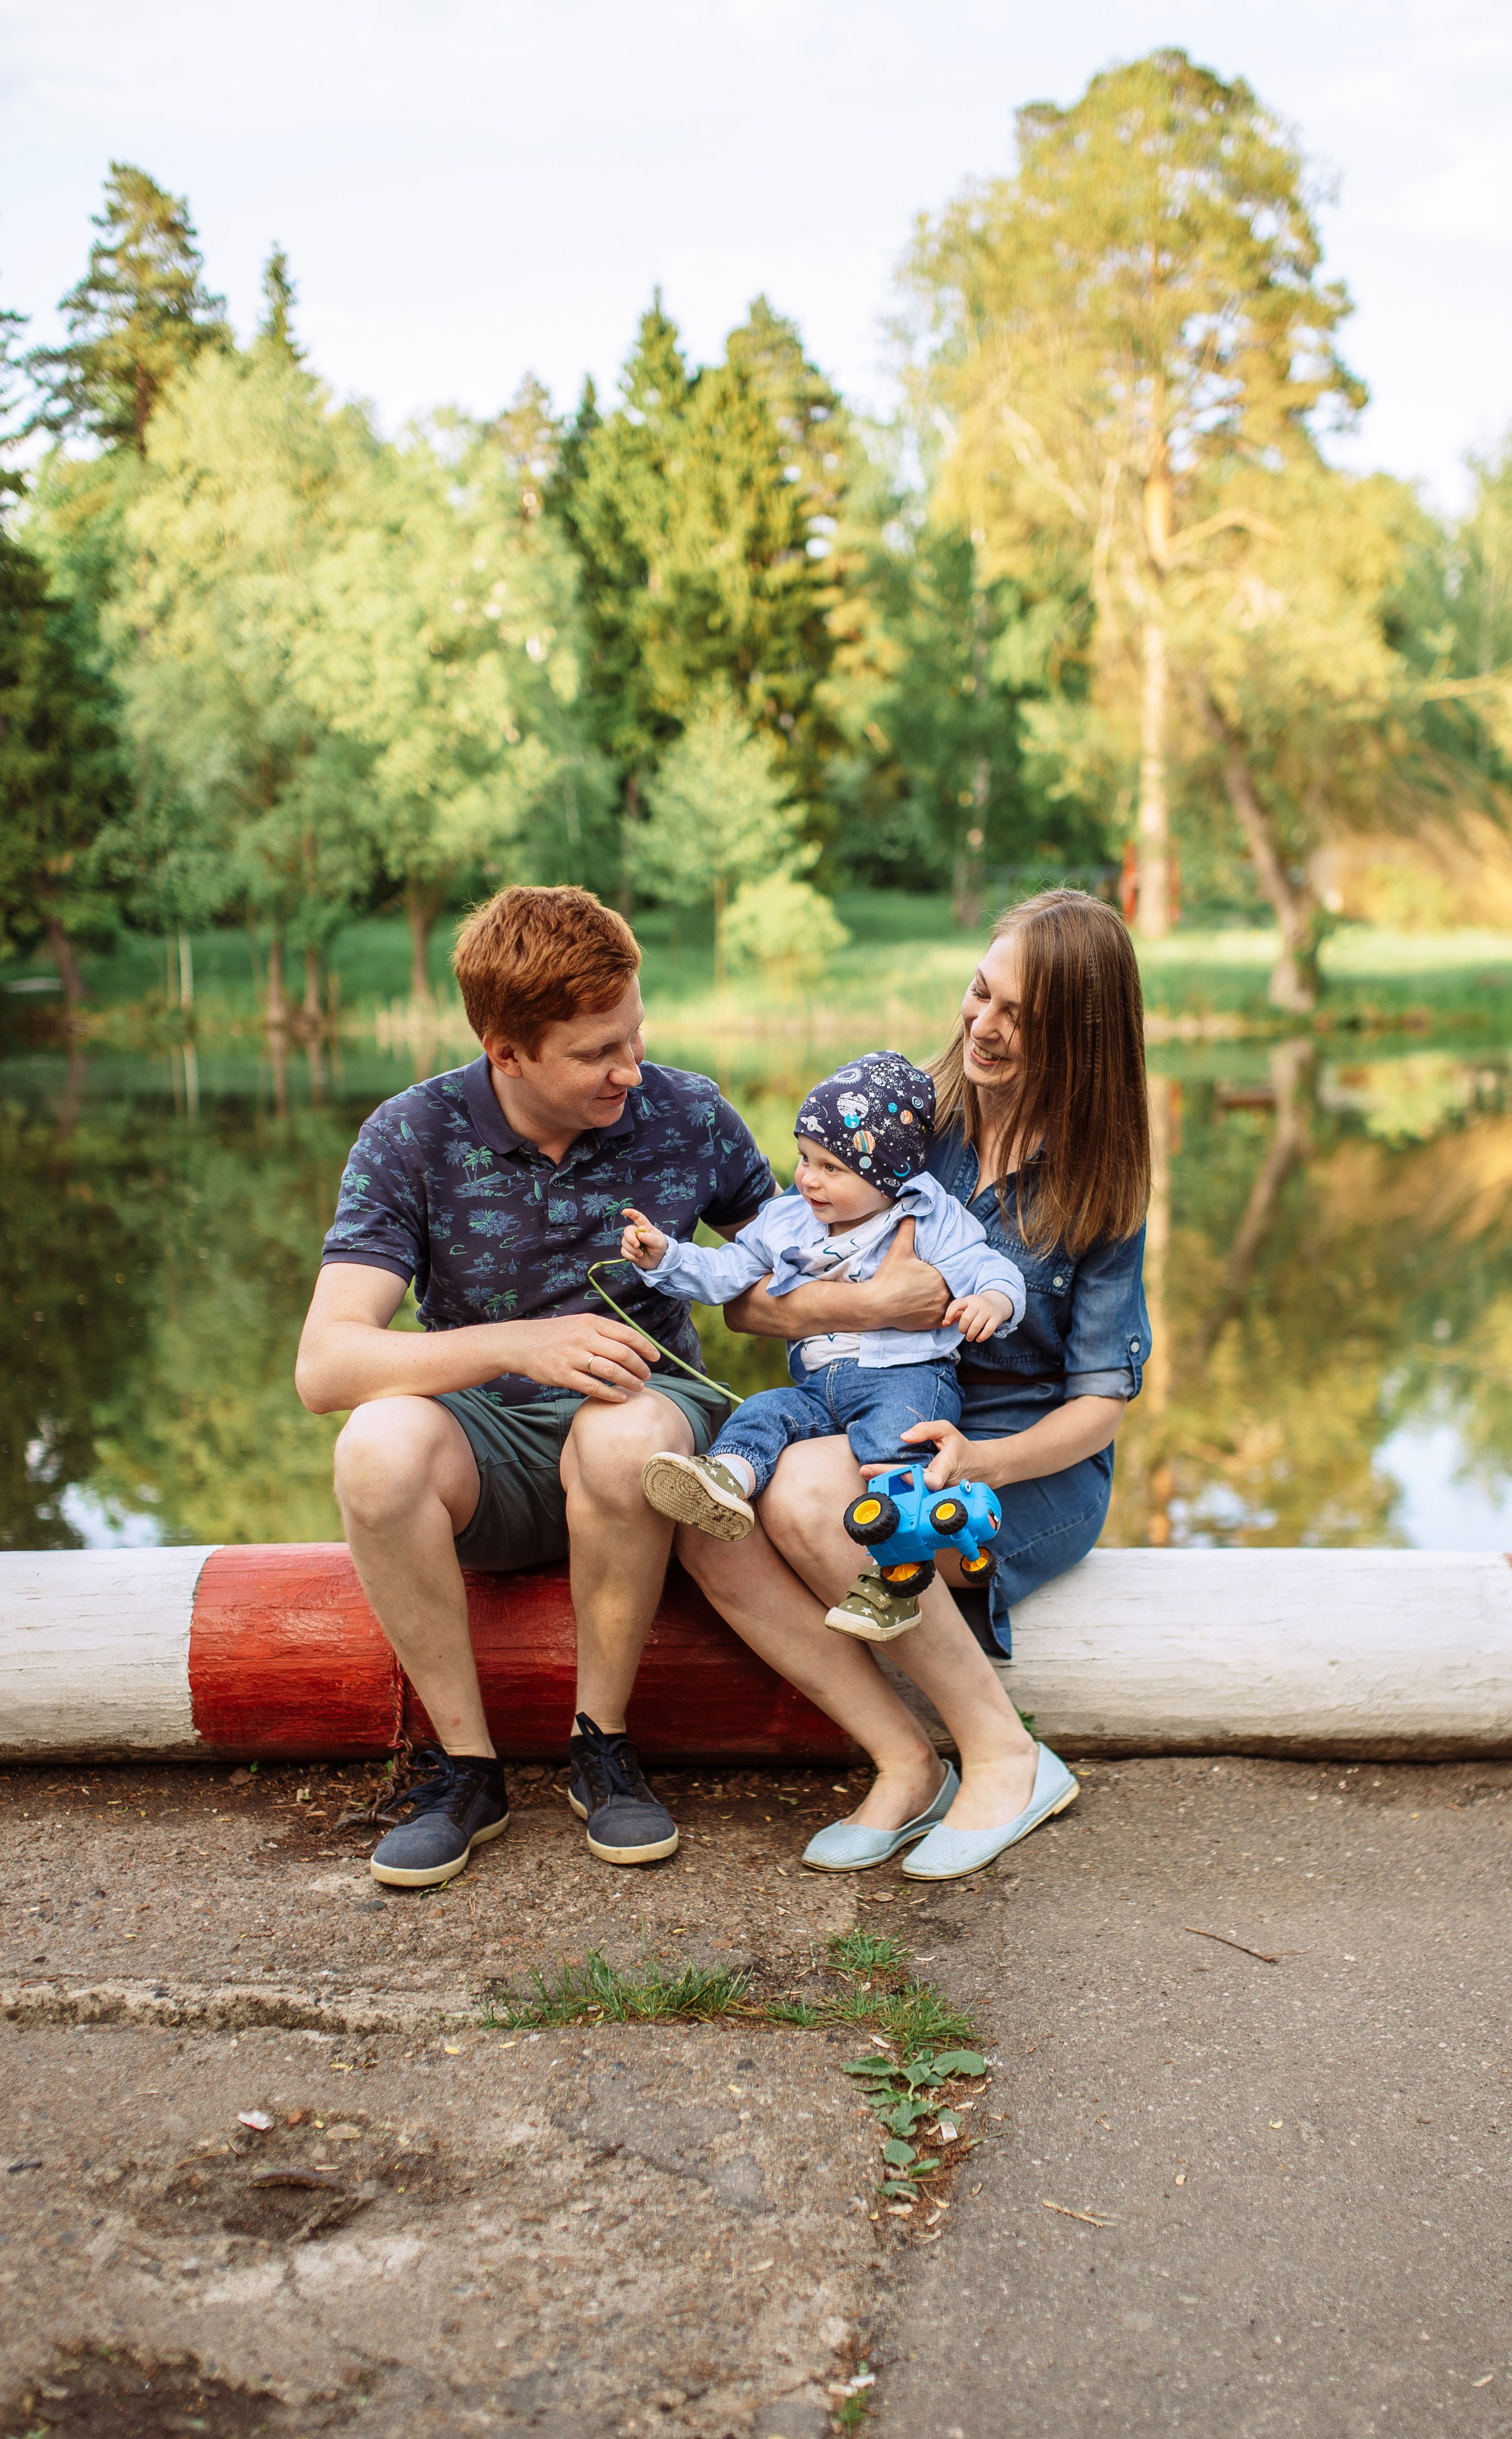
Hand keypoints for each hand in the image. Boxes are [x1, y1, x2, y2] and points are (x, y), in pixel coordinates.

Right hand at [506, 1312, 659, 1401]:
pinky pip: (593, 1387)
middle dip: (640, 1367)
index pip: (627, 1334)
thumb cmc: (556, 1335)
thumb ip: (604, 1331)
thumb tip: (633, 1343)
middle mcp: (583, 1337)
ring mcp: (572, 1357)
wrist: (521, 1343)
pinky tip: (620, 1398)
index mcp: (590, 1322)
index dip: (645, 1347)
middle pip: (622, 1354)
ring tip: (638, 1387)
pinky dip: (610, 1393)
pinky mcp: (562, 1375)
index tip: (655, 1358)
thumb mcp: (580, 1323)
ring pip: (610, 1371)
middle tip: (647, 1376)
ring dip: (629, 1381)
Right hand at [619, 1205, 667, 1268]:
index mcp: (645, 1227)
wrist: (657, 1260)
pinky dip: (630, 1256)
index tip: (625, 1211)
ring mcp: (631, 1241)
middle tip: (637, 1246)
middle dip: (631, 1239)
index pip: (638, 1217)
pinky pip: (623, 1251)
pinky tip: (637, 1258)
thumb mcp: (659, 1242)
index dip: (631, 1213)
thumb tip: (640, 1235)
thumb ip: (651, 1238)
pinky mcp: (628, 1250)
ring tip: (641, 1254)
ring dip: (633, 1250)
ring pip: (624, 1242)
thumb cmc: (659, 1247)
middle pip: (627, 1231)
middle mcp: (636, 1232)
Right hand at [853, 1220, 950, 1330]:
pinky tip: (930, 1308)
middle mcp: (944, 1295)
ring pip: (949, 1303)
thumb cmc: (888, 1277)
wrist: (876, 1304)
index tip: (936, 1271)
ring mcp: (939, 1311)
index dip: (944, 1271)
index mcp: (940, 1276)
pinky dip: (939, 1314)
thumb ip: (907, 1229)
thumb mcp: (898, 1249)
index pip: (951, 1272)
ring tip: (932, 1295)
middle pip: (951, 1287)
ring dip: (944, 1300)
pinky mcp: (932, 1324)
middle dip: (944, 1285)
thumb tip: (911, 1213)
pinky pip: (944, 1319)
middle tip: (932, 1283)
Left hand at [862, 1416, 972, 1492]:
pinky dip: (894, 1487)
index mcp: (946, 1469)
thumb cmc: (959, 1447)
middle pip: (912, 1487)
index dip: (915, 1478)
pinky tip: (877, 1480)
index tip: (900, 1471)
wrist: (977, 1467)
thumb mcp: (947, 1430)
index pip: (932, 1480)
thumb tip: (904, 1436)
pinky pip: (910, 1493)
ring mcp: (933, 1495)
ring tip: (867, 1473)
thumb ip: (927, 1429)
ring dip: (888, 1485)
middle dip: (888, 1478)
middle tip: (865, 1470)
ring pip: (909, 1493)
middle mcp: (939, 1486)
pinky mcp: (928, 1497)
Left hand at [944, 1288, 1015, 1343]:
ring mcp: (988, 1310)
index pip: (956, 1304)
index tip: (947, 1322)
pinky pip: (989, 1329)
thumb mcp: (965, 1308)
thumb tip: (944, 1323)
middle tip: (963, 1332)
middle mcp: (978, 1303)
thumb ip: (954, 1316)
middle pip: (966, 1318)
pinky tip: (978, 1339)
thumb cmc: (976, 1308)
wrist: (997, 1303)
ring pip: (976, 1325)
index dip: (949, 1314)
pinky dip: (982, 1337)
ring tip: (969, 1337)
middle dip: (962, 1329)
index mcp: (968, 1300)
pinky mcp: (996, 1317)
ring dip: (970, 1335)